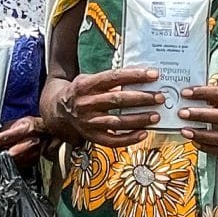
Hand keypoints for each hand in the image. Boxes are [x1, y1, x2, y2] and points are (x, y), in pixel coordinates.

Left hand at [0, 116, 45, 161]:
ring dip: (1, 160)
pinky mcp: (34, 161)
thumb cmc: (32, 126)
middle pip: (9, 152)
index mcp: (25, 128)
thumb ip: (6, 130)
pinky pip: (19, 164)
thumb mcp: (19, 123)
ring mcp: (34, 152)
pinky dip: (10, 163)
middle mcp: (30, 141)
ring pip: (13, 160)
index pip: (4, 136)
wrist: (49, 133)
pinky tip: (4, 161)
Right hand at [47, 69, 164, 147]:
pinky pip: (112, 141)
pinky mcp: (91, 137)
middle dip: (141, 98)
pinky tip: (144, 134)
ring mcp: (88, 122)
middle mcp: (85, 104)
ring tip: (156, 116)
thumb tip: (138, 78)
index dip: (134, 76)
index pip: (113, 78)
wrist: (58, 110)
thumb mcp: (89, 79)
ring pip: (116, 122)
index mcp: (86, 85)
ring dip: (138, 119)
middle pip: (117, 100)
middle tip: (160, 97)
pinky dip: (129, 139)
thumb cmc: (81, 91)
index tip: (154, 75)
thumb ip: (109, 79)